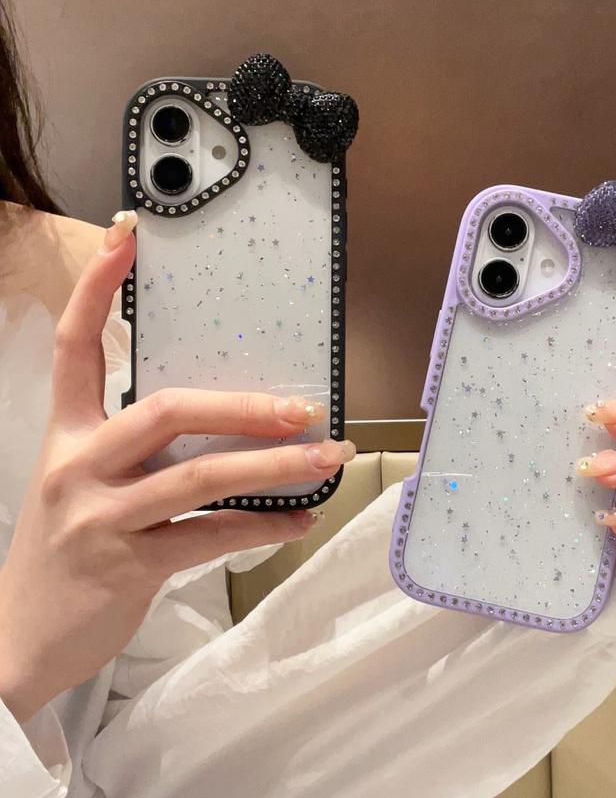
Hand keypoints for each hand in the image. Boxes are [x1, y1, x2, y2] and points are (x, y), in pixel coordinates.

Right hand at [0, 211, 355, 721]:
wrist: (22, 638)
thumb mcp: (85, 484)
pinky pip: (211, 537)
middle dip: (244, 406)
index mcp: (66, 435)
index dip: (96, 289)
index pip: (75, 347)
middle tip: (303, 407)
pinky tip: (299, 519)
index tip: (127, 236)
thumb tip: (230, 420)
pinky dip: (263, 526)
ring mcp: (102, 518)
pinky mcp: (128, 568)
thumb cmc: (68, 549)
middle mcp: (79, 467)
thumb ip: (140, 449)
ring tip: (326, 458)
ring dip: (275, 467)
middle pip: (167, 411)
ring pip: (201, 476)